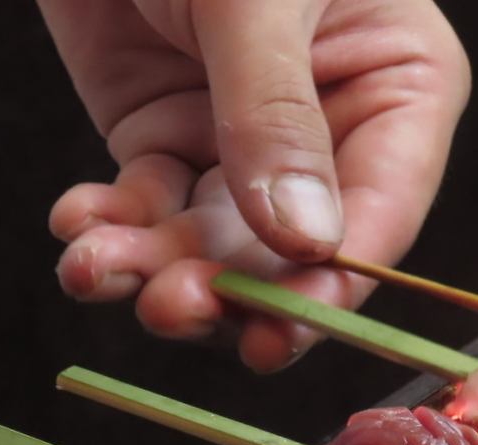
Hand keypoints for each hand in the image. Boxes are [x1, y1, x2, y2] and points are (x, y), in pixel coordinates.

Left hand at [38, 0, 470, 371]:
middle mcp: (330, 131)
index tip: (278, 328)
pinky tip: (81, 227)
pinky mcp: (171, 140)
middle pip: (292, 251)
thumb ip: (276, 112)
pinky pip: (151, 209)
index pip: (382, 210)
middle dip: (226, 289)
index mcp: (397, 83)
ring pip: (214, 246)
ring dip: (155, 269)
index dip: (331, 282)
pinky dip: (112, 229)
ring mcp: (247, 143)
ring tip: (97, 267)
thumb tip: (307, 239)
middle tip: (170, 308)